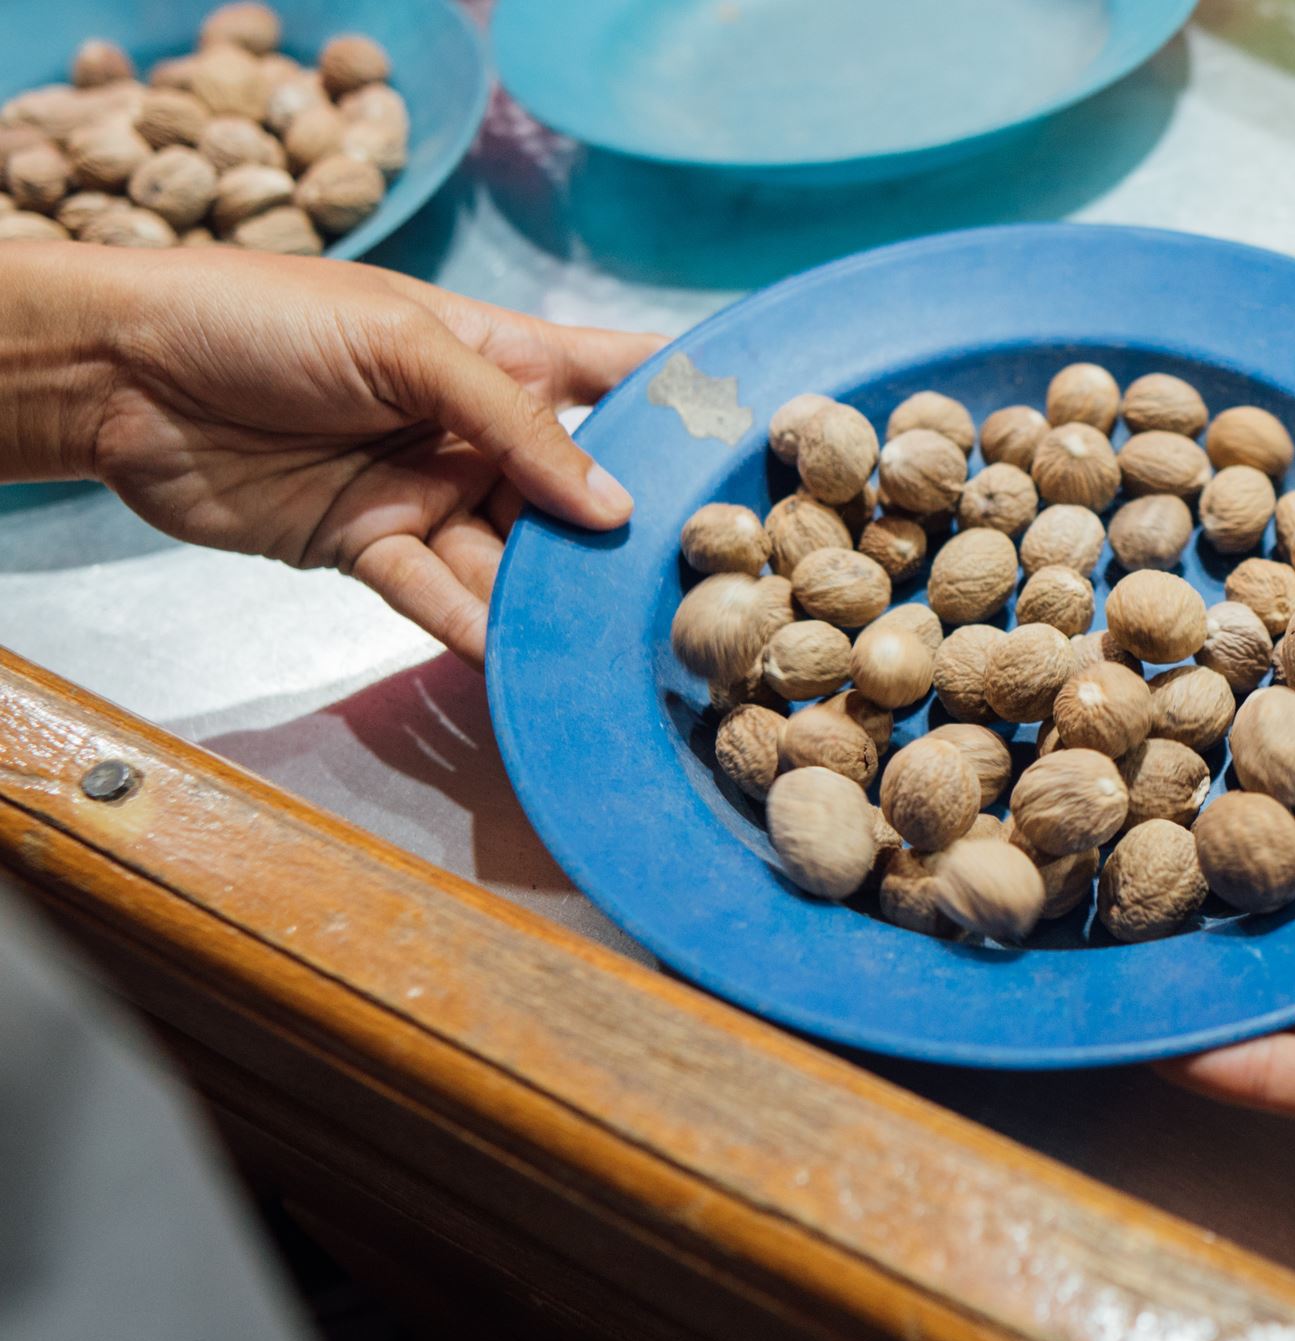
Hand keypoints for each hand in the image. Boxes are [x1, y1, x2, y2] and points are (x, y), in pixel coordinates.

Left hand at [7, 245, 661, 663]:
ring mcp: (427, 493)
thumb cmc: (265, 318)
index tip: (761, 448)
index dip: (682, 406)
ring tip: (611, 644)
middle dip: (623, 540)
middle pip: (574, 494)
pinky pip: (438, 596)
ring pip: (512, 560)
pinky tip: (519, 660)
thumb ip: (514, 424)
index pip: (614, 377)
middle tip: (695, 588)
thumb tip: (612, 507)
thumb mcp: (406, 344)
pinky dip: (474, 630)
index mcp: (498, 356)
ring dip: (551, 600)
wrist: (124, 373)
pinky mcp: (369, 549)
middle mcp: (477, 432)